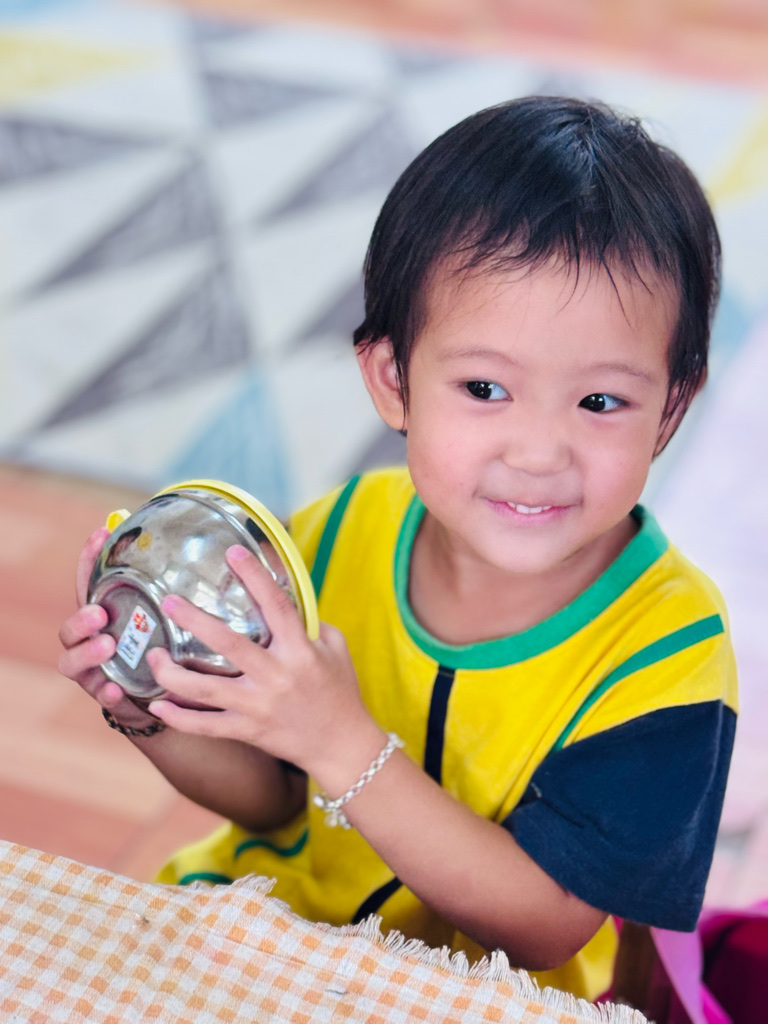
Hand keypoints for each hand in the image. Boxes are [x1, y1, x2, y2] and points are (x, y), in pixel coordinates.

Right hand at [58, 526, 158, 729]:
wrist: (163, 700)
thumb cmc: (164, 649)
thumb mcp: (167, 618)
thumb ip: (175, 592)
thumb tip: (217, 548)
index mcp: (105, 618)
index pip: (89, 584)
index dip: (89, 559)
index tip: (100, 534)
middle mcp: (92, 642)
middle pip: (70, 628)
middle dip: (81, 618)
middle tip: (99, 612)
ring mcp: (96, 672)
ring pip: (73, 662)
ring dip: (87, 653)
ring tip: (107, 644)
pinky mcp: (110, 699)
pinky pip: (102, 697)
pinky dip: (107, 693)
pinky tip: (115, 690)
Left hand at [146, 545, 384, 784]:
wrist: (342, 746)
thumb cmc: (340, 691)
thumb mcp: (336, 649)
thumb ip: (310, 623)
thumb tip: (281, 599)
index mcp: (300, 650)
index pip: (276, 606)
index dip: (254, 576)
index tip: (233, 552)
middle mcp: (276, 676)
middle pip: (228, 644)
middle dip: (194, 621)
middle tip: (168, 603)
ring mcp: (259, 706)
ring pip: (206, 690)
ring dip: (172, 674)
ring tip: (153, 655)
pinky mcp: (248, 730)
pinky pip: (206, 725)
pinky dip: (179, 718)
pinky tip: (157, 706)